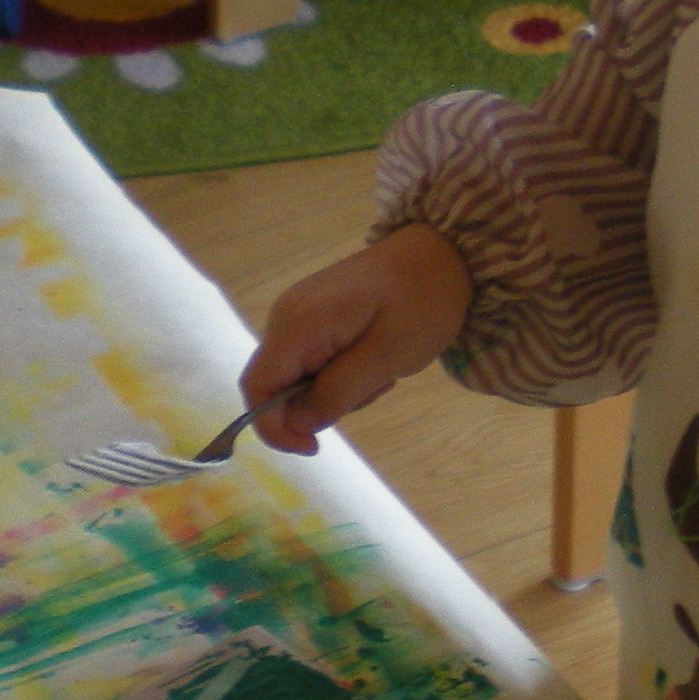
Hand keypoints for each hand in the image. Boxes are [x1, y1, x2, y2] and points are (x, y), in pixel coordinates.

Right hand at [242, 225, 471, 453]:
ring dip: (334, 390)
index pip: (256, 386)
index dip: (273, 426)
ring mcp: (298, 312)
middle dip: (316, 406)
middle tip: (372, 390)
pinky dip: (338, 373)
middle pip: (275, 384)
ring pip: (296, 376)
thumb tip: (297, 424)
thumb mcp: (387, 356)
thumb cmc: (422, 303)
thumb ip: (338, 392)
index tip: (313, 447)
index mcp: (299, 324)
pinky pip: (311, 359)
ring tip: (381, 372)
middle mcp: (286, 316)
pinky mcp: (314, 314)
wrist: (442, 253)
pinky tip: (373, 359)